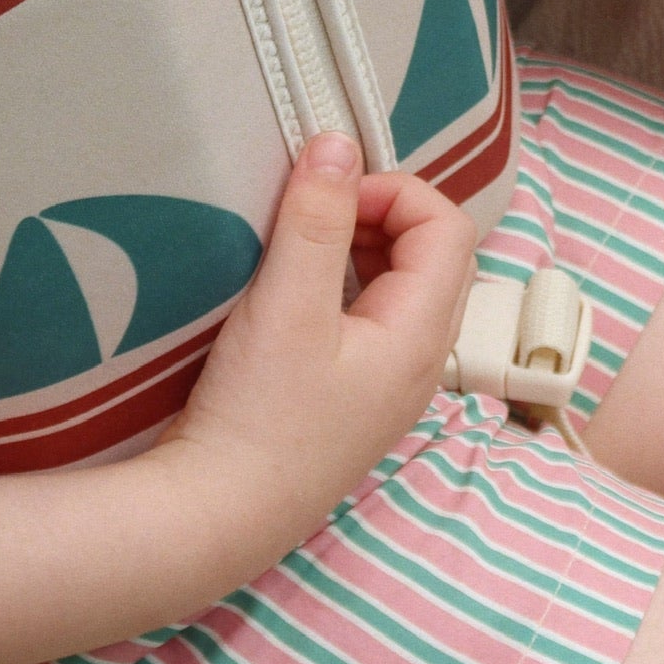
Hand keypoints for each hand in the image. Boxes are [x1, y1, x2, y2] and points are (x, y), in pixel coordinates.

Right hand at [154, 136, 476, 575]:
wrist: (215, 520)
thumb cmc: (256, 417)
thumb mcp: (285, 305)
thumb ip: (316, 220)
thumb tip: (339, 143)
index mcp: (421, 335)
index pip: (448, 228)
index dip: (394, 192)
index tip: (330, 196)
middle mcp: (421, 363)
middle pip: (434, 256)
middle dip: (380, 216)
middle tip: (315, 215)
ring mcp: (390, 388)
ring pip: (403, 290)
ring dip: (361, 251)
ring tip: (300, 249)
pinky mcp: (354, 403)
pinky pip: (373, 323)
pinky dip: (344, 290)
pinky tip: (292, 299)